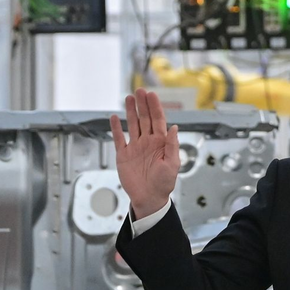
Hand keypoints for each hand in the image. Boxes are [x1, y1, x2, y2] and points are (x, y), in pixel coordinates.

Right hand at [110, 88, 179, 219]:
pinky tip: (114, 117)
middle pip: (145, 119)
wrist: (149, 198)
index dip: (155, 107)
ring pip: (132, 125)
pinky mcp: (124, 155)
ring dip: (131, 111)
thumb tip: (175, 127)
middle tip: (140, 90)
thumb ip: (172, 145)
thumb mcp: (172, 164)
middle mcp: (148, 142)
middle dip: (143, 104)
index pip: (158, 120)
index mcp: (161, 143)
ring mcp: (135, 147)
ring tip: (129, 98)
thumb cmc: (163, 184)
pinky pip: (119, 139)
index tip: (151, 95)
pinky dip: (116, 128)